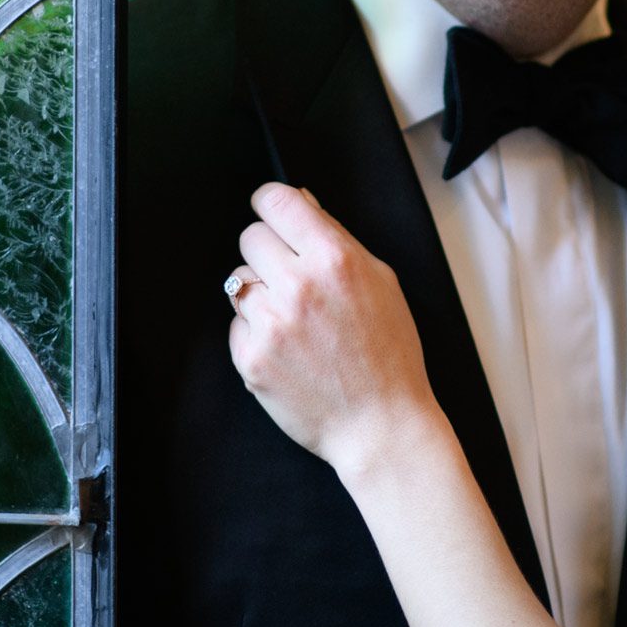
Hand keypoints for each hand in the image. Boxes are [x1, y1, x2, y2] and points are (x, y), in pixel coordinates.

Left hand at [228, 182, 441, 476]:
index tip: (270, 210)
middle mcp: (298, 286)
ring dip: (261, 293)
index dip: (269, 202)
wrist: (381, 424)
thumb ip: (336, 238)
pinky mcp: (251, 357)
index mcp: (335, 259)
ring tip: (295, 321)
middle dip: (269, 252)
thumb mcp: (381, 282)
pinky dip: (257, 332)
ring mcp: (271, 323)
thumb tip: (301, 201)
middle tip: (292, 278)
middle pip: (250, 237)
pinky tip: (289, 349)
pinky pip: (237, 323)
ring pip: (239, 281)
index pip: (277, 201)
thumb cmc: (388, 355)